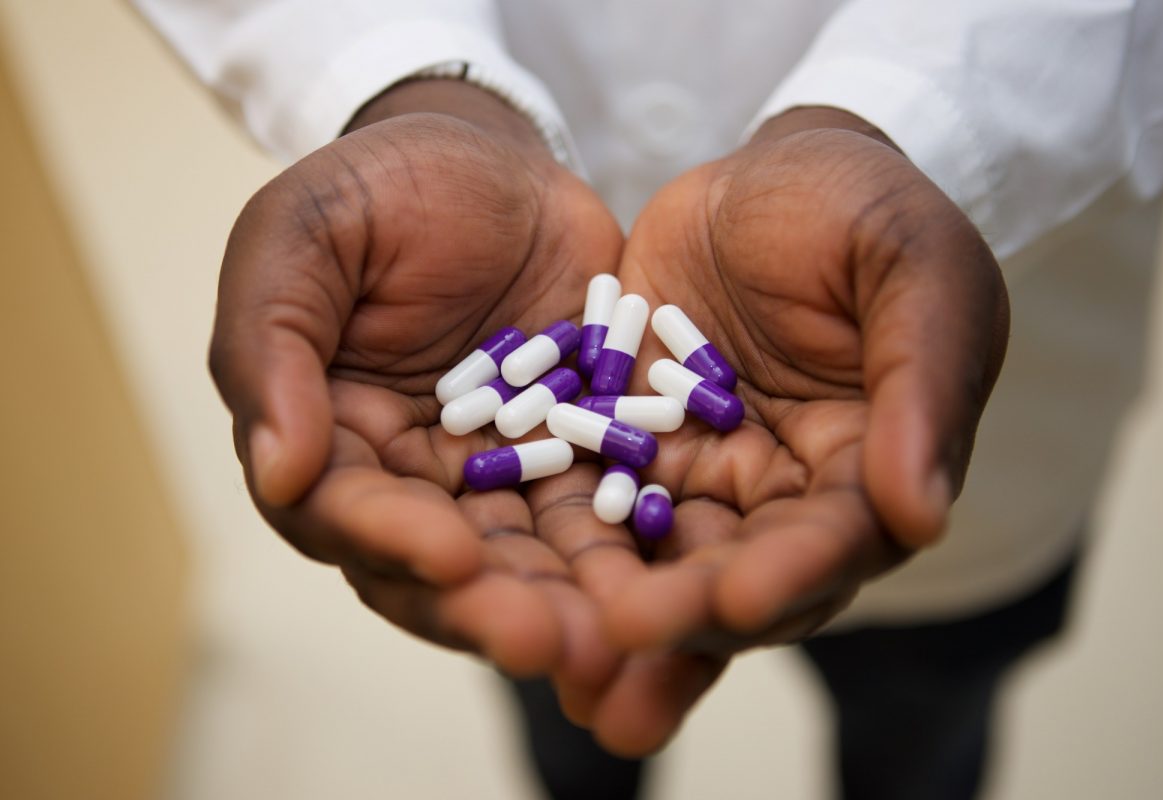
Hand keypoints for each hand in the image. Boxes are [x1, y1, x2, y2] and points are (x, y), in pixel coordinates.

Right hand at [208, 79, 627, 680]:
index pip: (345, 510)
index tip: (449, 555)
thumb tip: (278, 471)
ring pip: (527, 555)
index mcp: (329, 437)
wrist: (495, 162)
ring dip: (569, 601)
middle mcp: (411, 477)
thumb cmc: (382, 190)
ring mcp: (499, 472)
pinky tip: (666, 578)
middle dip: (492, 606)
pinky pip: (603, 508)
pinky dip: (628, 548)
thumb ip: (271, 342)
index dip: (390, 539)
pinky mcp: (576, 454)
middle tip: (552, 643)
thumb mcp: (302, 237)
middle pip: (440, 564)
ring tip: (617, 639)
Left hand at [581, 108, 1008, 753]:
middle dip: (684, 615)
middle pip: (738, 573)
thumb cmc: (861, 207)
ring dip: (616, 613)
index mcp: (870, 467)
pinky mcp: (627, 450)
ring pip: (659, 561)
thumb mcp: (912, 268)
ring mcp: (701, 477)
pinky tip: (513, 587)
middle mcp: (785, 496)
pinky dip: (562, 549)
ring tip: (567, 671)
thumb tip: (922, 516)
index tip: (738, 599)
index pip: (835, 540)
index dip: (791, 573)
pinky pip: (591, 504)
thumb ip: (922, 382)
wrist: (764, 175)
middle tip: (621, 640)